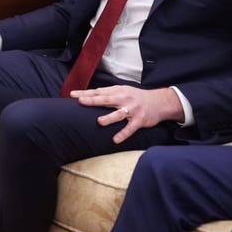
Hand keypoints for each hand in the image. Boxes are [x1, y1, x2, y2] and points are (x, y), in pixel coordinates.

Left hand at [70, 86, 184, 143]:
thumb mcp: (122, 91)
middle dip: (93, 100)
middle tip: (81, 101)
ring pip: (119, 114)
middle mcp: (124, 99)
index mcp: (117, 91)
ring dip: (109, 118)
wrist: (159, 102)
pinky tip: (115, 140)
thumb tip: (90, 94)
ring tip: (99, 122)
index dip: (85, 93)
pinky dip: (123, 134)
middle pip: (106, 99)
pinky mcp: (140, 120)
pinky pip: (130, 128)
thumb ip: (108, 93)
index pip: (98, 92)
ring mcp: (132, 110)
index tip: (72, 95)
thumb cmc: (136, 97)